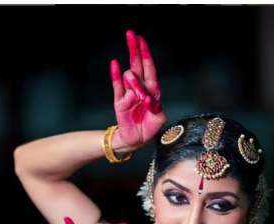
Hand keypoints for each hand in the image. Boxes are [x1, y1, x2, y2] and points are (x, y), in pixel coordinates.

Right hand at [111, 30, 165, 148]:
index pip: (149, 68)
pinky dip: (115, 75)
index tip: (142, 41)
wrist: (136, 139)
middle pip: (137, 64)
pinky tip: (114, 64)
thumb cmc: (150, 128)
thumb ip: (155, 107)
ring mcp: (129, 93)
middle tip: (130, 34)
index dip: (146, 54)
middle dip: (134, 49)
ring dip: (131, 78)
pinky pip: (116, 85)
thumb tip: (145, 96)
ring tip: (134, 90)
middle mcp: (141, 88)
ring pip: (128, 76)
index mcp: (153, 90)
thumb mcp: (159, 119)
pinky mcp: (119, 100)